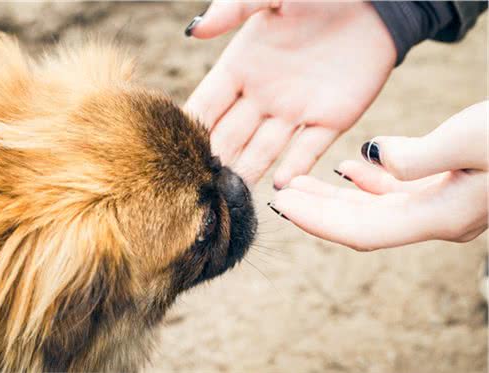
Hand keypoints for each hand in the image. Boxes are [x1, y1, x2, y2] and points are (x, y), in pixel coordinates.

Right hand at [185, 1, 395, 186]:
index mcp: (241, 66)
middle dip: (213, 160)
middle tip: (194, 189)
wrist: (375, 0)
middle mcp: (262, 95)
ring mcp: (295, 111)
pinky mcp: (331, 120)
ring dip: (246, 173)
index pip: (207, 104)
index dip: (190, 126)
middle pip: (230, 135)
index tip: (170, 150)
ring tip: (228, 199)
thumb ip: (233, 9)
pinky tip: (278, 188)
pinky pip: (308, 151)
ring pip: (263, 150)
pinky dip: (294, 169)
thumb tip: (193, 30)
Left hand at [270, 101, 488, 250]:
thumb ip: (420, 156)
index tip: (283, 206)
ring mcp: (444, 204)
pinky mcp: (448, 186)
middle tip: (280, 193)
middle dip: (318, 210)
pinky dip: (370, 181)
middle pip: (362, 223)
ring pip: (376, 207)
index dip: (320, 222)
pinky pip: (399, 191)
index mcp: (442, 216)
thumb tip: (373, 159)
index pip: (363, 231)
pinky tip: (347, 168)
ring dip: (337, 195)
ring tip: (300, 181)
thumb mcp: (473, 139)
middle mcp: (439, 218)